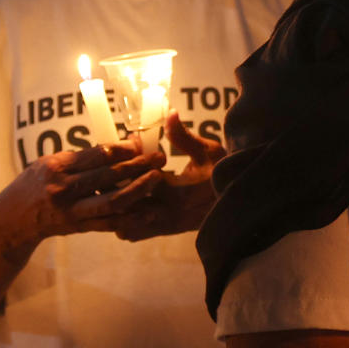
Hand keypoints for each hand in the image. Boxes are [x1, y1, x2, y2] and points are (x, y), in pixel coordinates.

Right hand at [0, 142, 164, 249]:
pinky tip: (149, 210)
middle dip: (137, 165)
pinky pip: (109, 223)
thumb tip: (116, 146)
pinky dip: (130, 217)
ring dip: (138, 189)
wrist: (12, 221)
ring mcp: (71, 210)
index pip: (94, 154)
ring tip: (157, 179)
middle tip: (159, 157)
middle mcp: (63, 188)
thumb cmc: (34, 185)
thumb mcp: (47, 164)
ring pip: (111, 200)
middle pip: (107, 175)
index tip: (140, 143)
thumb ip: (78, 158)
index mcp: (55, 167)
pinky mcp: (77, 227)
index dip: (122, 148)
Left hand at [111, 114, 227, 241]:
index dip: (129, 164)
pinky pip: (133, 233)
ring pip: (124, 222)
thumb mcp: (209, 152)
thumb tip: (170, 114)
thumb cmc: (224, 174)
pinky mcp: (163, 232)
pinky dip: (123, 222)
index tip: (129, 149)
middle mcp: (167, 212)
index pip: (140, 180)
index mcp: (177, 192)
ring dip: (116, 206)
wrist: (238, 204)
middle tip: (110, 171)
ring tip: (113, 188)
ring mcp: (164, 225)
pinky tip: (124, 205)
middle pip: (126, 203)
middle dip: (115, 186)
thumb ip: (184, 137)